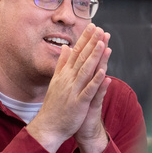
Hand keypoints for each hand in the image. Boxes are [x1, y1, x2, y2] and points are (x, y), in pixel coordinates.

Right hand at [26, 24, 109, 152]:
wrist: (48, 126)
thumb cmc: (53, 105)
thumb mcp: (56, 80)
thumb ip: (61, 64)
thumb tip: (65, 48)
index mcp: (64, 74)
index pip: (76, 52)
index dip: (85, 39)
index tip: (92, 26)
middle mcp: (68, 79)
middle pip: (81, 58)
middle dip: (91, 43)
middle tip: (99, 29)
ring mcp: (73, 90)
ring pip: (85, 71)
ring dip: (94, 57)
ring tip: (102, 43)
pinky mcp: (78, 103)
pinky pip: (88, 91)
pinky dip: (95, 81)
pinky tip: (103, 72)